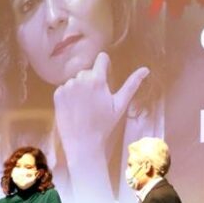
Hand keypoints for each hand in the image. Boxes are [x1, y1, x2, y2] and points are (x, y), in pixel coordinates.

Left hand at [53, 52, 148, 201]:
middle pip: (88, 71)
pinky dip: (70, 96)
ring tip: (85, 107)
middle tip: (96, 101)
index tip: (106, 77)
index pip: (101, 58)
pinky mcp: (57, 94)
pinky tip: (75, 109)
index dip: (105, 66)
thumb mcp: (120, 105)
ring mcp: (66, 86)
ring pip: (76, 80)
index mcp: (97, 79)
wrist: (83, 143)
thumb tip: (146, 69)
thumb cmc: (104, 125)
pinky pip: (65, 88)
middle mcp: (80, 79)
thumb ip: (132, 84)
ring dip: (81, 89)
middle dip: (93, 81)